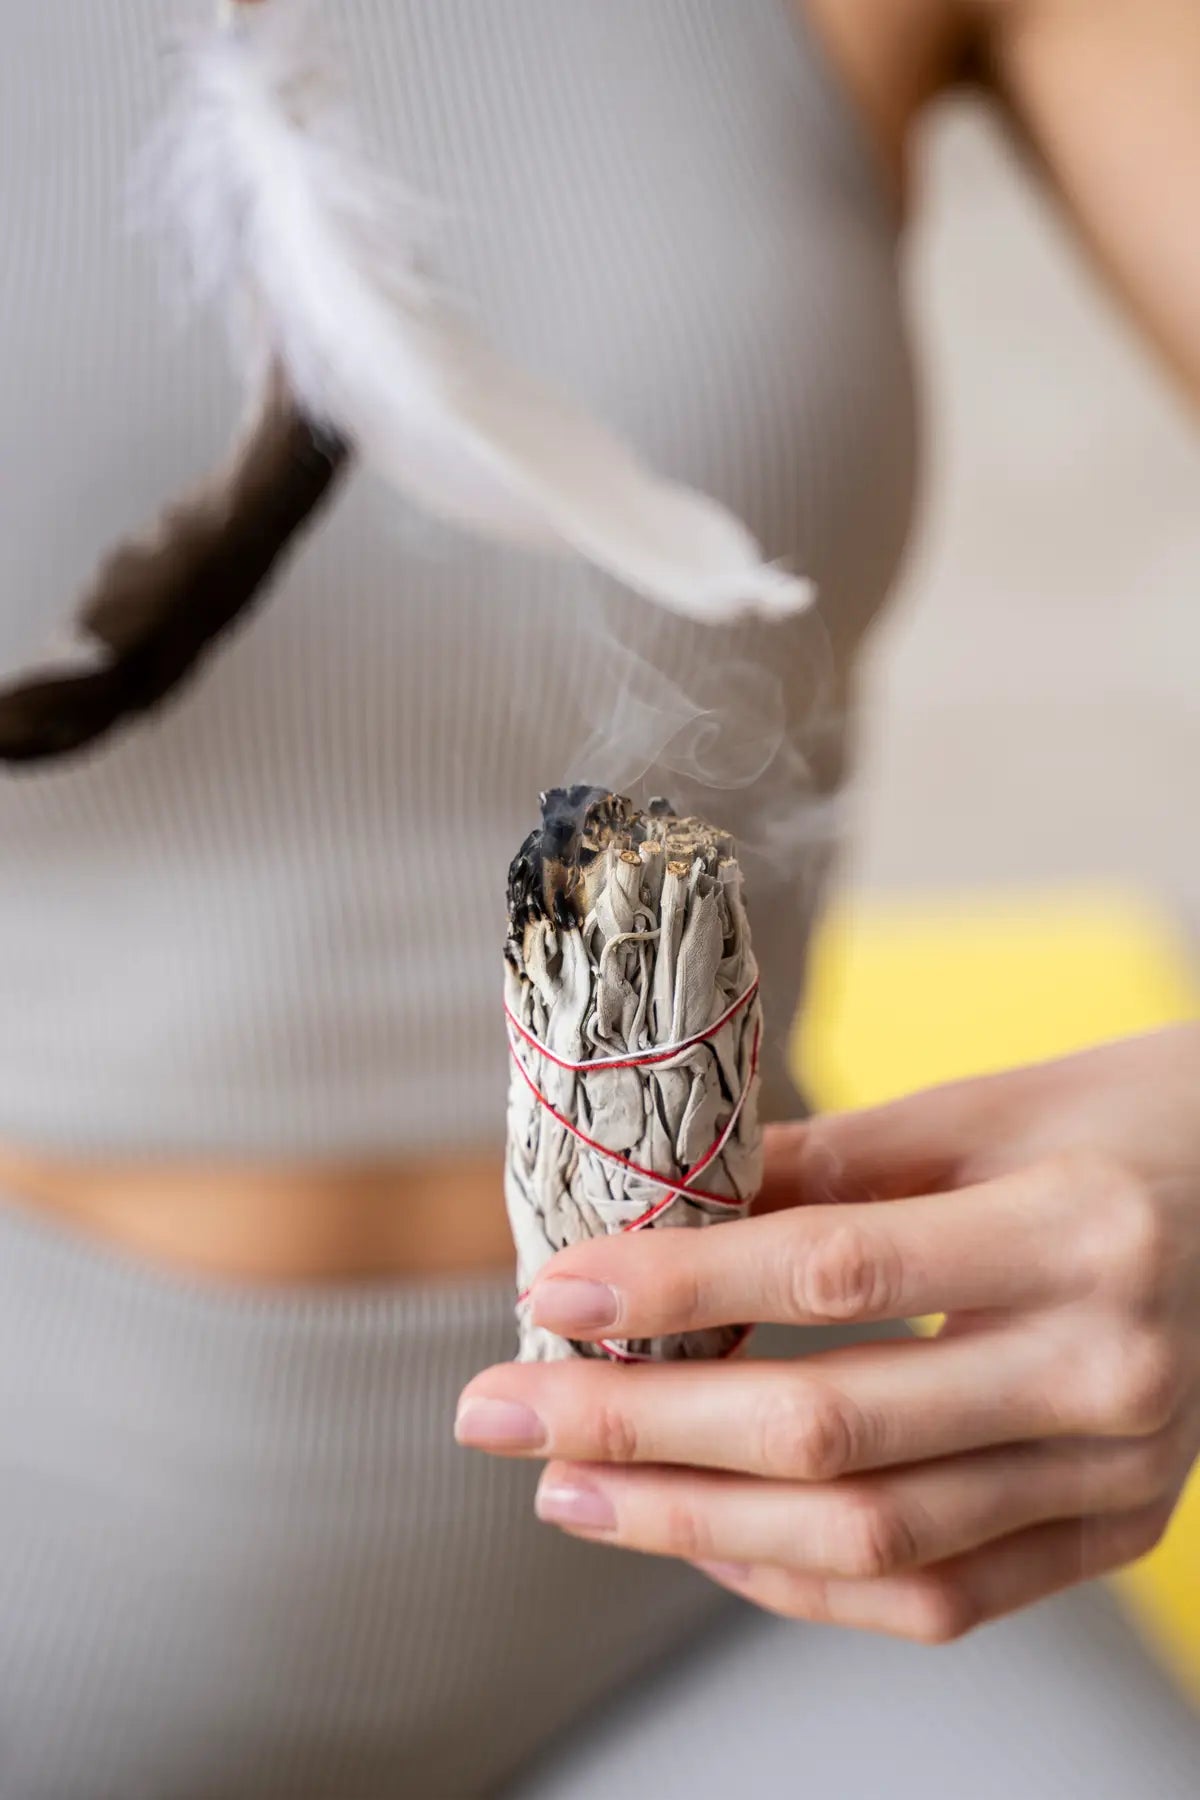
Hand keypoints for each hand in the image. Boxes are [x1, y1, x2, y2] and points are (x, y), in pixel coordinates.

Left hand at [457, 1025, 1199, 1641]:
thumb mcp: (993, 1103)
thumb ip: (836, 1164)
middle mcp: (1108, 1370)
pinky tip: (708, 1538)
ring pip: (872, 1541)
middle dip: (639, 1431)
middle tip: (503, 1414)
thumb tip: (669, 1215)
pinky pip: (942, 1598)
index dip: (675, 1288)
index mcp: (1079, 1229)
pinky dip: (806, 1580)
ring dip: (697, 1524)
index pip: (833, 1269)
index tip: (549, 1290)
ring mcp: (1124, 1473)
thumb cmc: (1140, 1118)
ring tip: (572, 1491)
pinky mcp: (1118, 1528)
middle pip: (832, 1431)